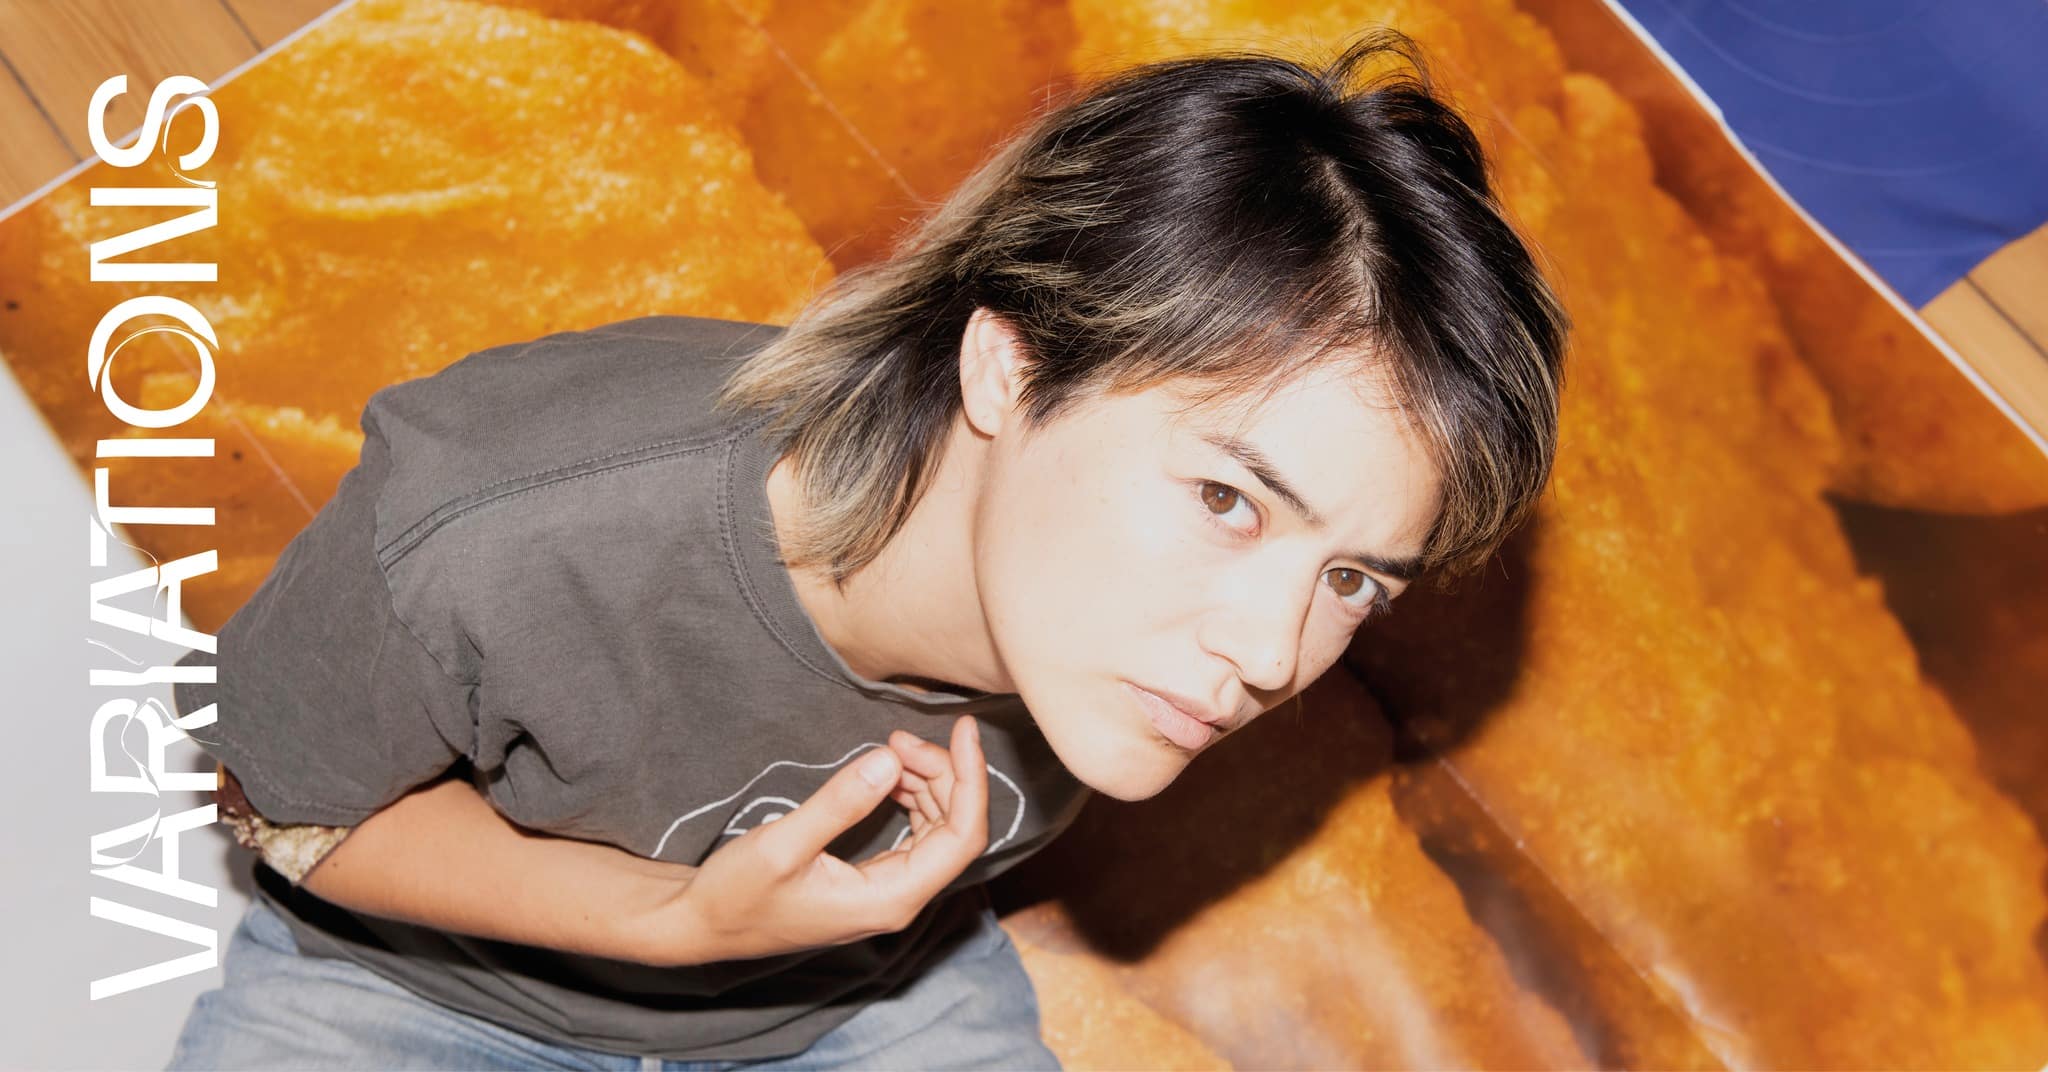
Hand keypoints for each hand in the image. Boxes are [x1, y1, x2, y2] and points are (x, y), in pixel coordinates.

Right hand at [666, 715, 988, 963]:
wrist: (701, 924)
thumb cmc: (736, 894)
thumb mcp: (781, 845)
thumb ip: (840, 804)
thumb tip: (891, 760)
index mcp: (890, 899)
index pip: (962, 837)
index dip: (971, 779)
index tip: (963, 730)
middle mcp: (899, 899)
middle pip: (955, 828)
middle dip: (943, 773)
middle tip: (898, 736)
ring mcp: (888, 891)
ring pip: (937, 828)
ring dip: (927, 782)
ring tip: (893, 747)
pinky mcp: (872, 880)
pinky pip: (914, 834)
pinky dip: (911, 797)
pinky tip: (889, 775)